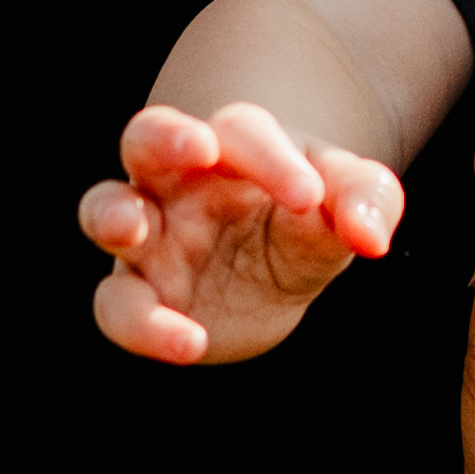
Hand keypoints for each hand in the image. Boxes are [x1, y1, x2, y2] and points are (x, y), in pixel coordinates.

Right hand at [83, 102, 403, 365]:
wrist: (275, 274)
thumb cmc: (309, 217)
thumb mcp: (347, 202)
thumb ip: (365, 202)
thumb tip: (371, 236)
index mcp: (233, 146)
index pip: (242, 131)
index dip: (271, 159)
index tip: (310, 197)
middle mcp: (180, 180)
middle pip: (147, 135)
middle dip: (164, 136)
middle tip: (197, 147)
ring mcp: (151, 234)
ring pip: (103, 208)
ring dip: (110, 213)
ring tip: (132, 228)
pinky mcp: (139, 292)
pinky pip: (117, 303)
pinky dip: (142, 323)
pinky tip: (188, 342)